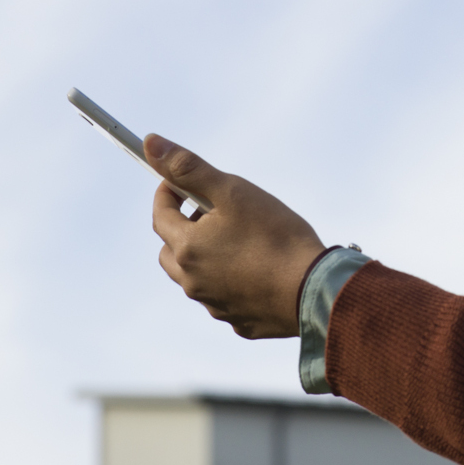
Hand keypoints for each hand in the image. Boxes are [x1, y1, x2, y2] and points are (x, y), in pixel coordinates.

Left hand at [146, 133, 326, 338]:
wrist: (313, 290)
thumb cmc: (275, 236)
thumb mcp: (232, 191)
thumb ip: (190, 168)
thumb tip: (150, 143)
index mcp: (187, 248)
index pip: (160, 215)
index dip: (167, 193)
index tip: (179, 182)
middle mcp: (193, 281)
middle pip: (171, 251)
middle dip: (183, 228)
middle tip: (209, 213)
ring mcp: (215, 305)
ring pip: (195, 276)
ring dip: (204, 257)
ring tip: (234, 241)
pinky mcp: (239, 321)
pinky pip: (223, 298)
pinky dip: (229, 281)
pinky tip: (255, 270)